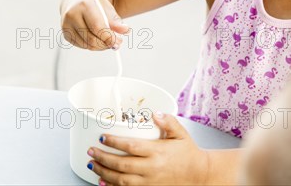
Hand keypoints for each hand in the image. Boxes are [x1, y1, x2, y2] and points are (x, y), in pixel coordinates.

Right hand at [60, 0, 128, 50]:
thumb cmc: (93, 2)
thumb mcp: (106, 7)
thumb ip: (115, 20)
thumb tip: (126, 31)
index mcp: (84, 5)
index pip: (97, 27)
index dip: (109, 37)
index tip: (119, 42)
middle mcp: (72, 14)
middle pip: (91, 39)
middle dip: (105, 44)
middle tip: (116, 44)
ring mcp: (66, 24)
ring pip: (86, 45)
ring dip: (100, 46)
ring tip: (107, 40)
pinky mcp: (65, 33)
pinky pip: (81, 45)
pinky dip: (91, 45)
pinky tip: (96, 38)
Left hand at [87, 112, 210, 184]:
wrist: (199, 175)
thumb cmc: (188, 153)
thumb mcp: (181, 133)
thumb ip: (168, 121)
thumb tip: (155, 113)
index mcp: (157, 152)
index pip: (131, 147)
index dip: (114, 142)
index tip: (102, 137)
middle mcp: (151, 168)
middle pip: (121, 165)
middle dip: (103, 158)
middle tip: (91, 151)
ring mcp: (149, 182)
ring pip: (121, 180)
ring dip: (104, 172)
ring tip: (93, 165)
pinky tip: (103, 181)